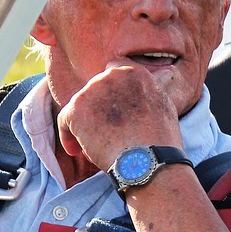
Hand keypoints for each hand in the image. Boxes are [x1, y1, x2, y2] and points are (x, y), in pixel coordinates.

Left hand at [56, 62, 183, 168]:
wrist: (147, 159)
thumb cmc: (159, 139)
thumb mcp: (165, 104)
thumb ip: (154, 87)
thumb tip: (165, 73)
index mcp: (134, 72)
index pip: (113, 72)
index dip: (112, 93)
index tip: (114, 109)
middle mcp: (111, 75)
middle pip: (95, 90)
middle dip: (98, 108)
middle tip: (106, 131)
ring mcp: (92, 91)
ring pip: (80, 106)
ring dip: (85, 123)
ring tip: (96, 144)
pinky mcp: (76, 109)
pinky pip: (65, 121)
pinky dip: (68, 136)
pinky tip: (76, 150)